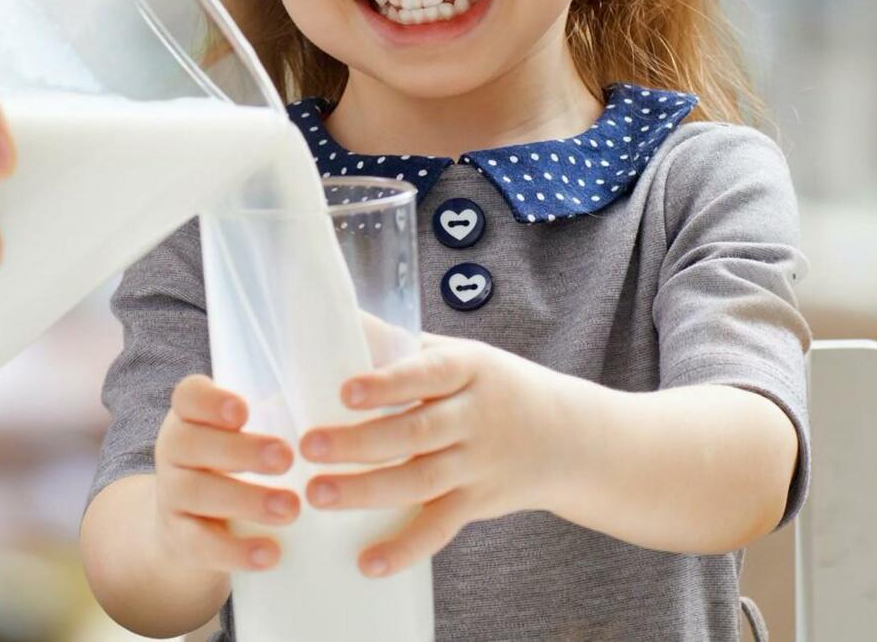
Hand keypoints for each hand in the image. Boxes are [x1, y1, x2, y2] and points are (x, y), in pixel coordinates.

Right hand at [153, 374, 301, 573]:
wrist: (190, 524)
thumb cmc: (234, 462)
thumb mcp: (246, 433)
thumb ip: (277, 415)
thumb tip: (339, 409)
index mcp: (191, 415)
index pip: (188, 397)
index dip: (211, 402)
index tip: (244, 412)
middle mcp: (173, 450)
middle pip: (192, 443)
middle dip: (241, 451)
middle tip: (287, 459)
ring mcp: (171, 495)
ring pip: (196, 493)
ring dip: (246, 500)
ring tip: (291, 508)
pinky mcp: (179, 539)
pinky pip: (200, 544)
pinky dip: (235, 550)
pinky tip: (270, 553)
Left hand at [298, 332, 569, 578]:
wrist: (567, 436)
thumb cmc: (491, 385)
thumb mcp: (458, 354)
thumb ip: (400, 342)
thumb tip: (336, 313)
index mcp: (467, 369)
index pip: (426, 374)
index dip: (387, 384)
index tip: (346, 392)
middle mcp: (474, 416)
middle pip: (415, 431)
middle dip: (359, 442)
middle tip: (309, 446)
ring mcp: (477, 463)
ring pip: (419, 481)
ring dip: (366, 491)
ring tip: (317, 494)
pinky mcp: (477, 502)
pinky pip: (440, 528)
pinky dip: (405, 548)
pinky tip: (367, 563)